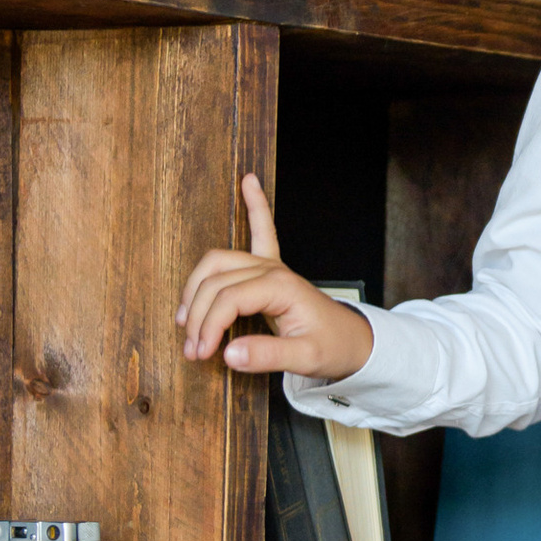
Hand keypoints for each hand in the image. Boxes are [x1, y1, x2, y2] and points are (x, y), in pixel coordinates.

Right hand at [176, 175, 375, 379]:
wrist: (353, 342)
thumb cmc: (332, 347)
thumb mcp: (305, 359)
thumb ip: (267, 357)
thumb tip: (228, 354)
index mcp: (281, 288)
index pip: (228, 299)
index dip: (208, 327)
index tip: (201, 353)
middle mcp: (272, 270)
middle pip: (216, 282)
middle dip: (197, 316)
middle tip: (193, 350)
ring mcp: (270, 265)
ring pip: (216, 263)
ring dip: (195, 288)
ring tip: (186, 321)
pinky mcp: (271, 268)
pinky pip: (261, 229)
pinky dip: (254, 206)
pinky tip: (249, 182)